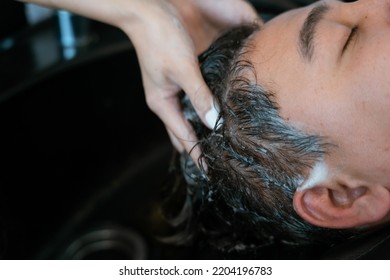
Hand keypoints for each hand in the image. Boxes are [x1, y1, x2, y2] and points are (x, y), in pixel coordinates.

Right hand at [122, 0, 258, 162]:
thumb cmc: (160, 39)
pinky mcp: (175, 80)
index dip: (196, 155)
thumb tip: (215, 122)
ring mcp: (169, 92)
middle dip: (196, 147)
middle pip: (181, 133)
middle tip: (214, 160)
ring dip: (199, 130)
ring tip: (216, 142)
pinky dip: (199, 112)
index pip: (182, 138)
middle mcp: (164, 101)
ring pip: (185, 119)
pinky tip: (212, 112)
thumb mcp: (184, 70)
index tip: (210, 170)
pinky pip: (189, 103)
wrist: (147, 14)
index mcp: (162, 104)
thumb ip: (200, 97)